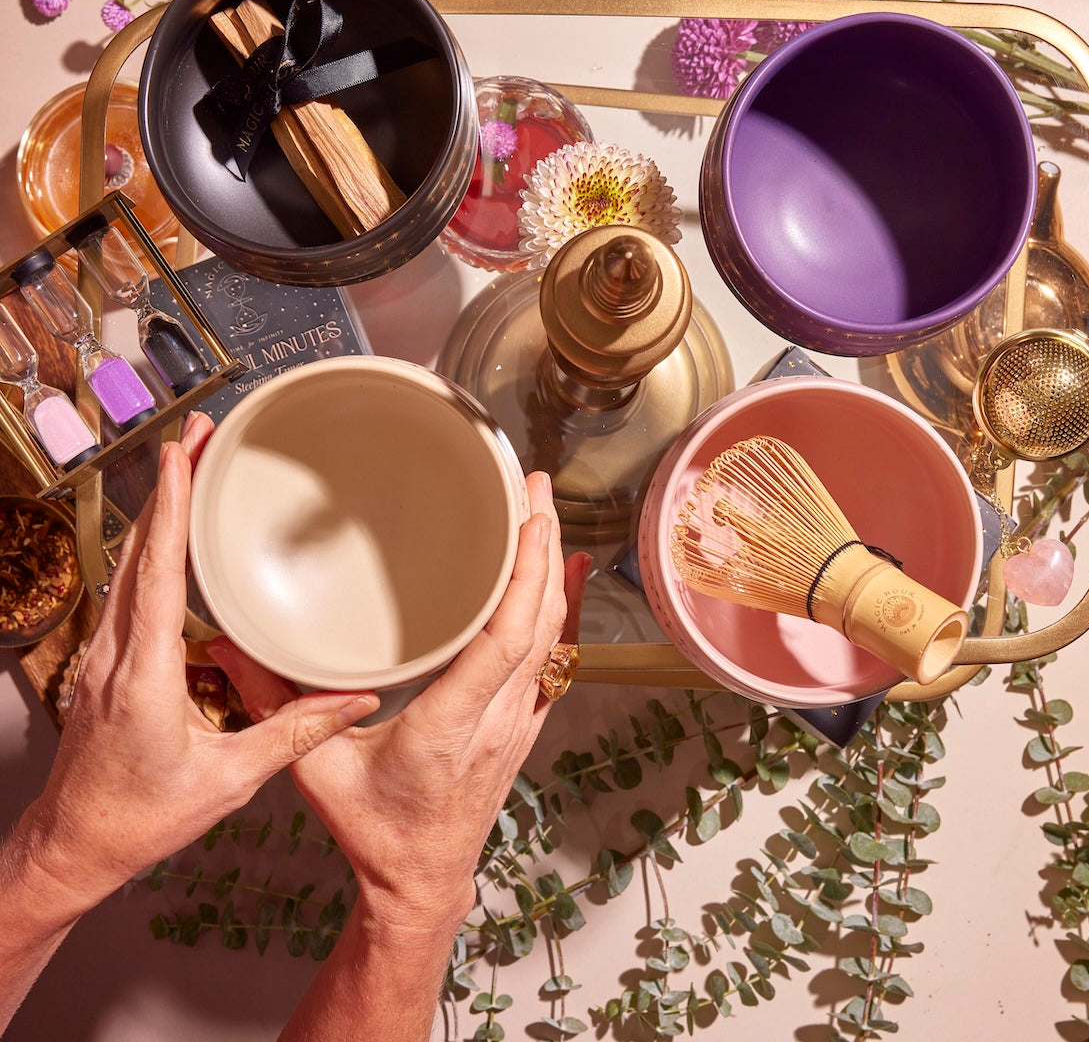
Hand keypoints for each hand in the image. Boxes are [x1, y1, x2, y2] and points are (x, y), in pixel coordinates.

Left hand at [15, 413, 379, 916]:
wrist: (72, 847)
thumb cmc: (139, 820)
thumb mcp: (229, 780)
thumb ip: (296, 733)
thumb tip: (357, 699)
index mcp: (144, 676)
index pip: (157, 574)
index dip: (169, 510)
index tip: (181, 456)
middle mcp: (116, 654)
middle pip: (140, 551)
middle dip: (170, 487)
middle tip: (202, 435)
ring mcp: (105, 656)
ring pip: (130, 565)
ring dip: (159, 513)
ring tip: (192, 466)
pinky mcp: (107, 663)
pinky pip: (128, 590)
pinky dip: (153, 548)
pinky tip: (174, 536)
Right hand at [212, 470, 589, 925]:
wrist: (422, 881)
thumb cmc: (375, 832)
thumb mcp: (317, 774)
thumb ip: (277, 708)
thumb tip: (234, 648)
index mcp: (450, 726)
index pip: (503, 642)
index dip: (524, 578)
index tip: (528, 521)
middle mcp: (497, 719)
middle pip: (539, 623)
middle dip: (544, 548)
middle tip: (533, 485)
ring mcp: (519, 720)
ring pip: (554, 635)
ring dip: (555, 569)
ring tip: (545, 509)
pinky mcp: (524, 721)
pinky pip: (556, 656)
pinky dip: (567, 609)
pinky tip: (574, 572)